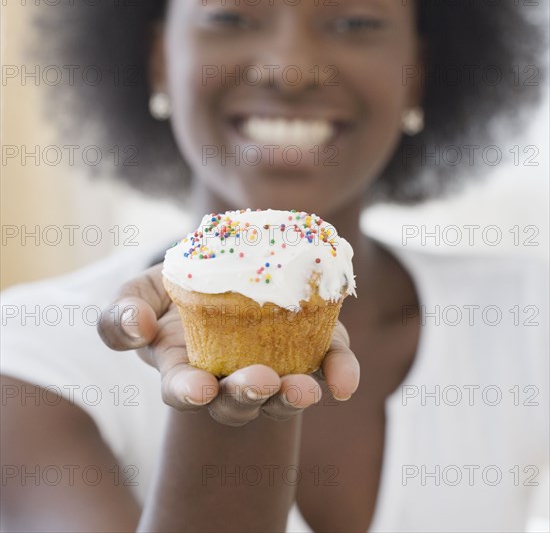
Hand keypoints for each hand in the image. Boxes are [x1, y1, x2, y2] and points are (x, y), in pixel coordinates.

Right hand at [98, 264, 359, 425]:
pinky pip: (326, 362)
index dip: (189, 392)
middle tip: (260, 383)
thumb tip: (137, 327)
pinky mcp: (308, 343)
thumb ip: (120, 315)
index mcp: (186, 369)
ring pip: (283, 392)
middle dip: (248, 396)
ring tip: (306, 389)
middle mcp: (230, 376)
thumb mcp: (138, 294)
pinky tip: (344, 381)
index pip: (184, 389)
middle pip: (238, 401)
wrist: (222, 268)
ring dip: (294, 395)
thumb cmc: (174, 288)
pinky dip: (338, 372)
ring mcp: (272, 363)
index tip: (199, 388)